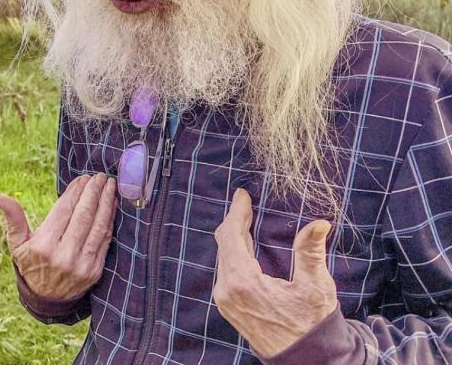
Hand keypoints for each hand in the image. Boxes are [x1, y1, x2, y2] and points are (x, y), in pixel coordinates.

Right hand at [0, 174, 116, 300]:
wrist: (46, 300)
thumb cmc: (30, 264)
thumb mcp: (17, 244)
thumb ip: (13, 219)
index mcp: (43, 246)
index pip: (63, 212)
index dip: (74, 193)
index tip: (82, 178)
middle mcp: (64, 255)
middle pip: (83, 216)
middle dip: (92, 193)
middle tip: (98, 176)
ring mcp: (82, 264)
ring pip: (97, 227)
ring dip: (106, 203)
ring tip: (109, 185)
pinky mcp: (95, 270)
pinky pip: (105, 241)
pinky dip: (110, 221)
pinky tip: (112, 206)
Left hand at [213, 188, 338, 356]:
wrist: (304, 360)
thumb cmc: (312, 324)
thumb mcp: (315, 287)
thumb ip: (311, 252)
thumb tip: (319, 223)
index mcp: (243, 282)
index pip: (231, 235)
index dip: (236, 212)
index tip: (242, 195)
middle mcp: (226, 290)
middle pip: (224, 244)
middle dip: (235, 221)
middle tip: (245, 202)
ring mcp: (224, 300)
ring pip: (223, 257)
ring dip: (234, 236)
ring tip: (245, 219)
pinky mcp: (228, 306)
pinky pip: (225, 270)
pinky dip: (234, 253)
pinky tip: (244, 244)